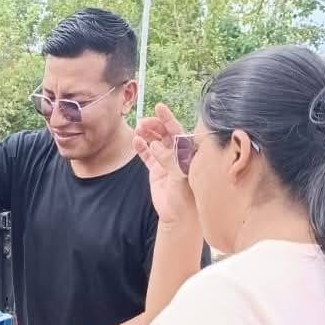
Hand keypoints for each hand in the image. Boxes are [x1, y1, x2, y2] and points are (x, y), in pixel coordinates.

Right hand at [133, 103, 196, 225]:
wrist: (178, 217)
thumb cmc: (186, 197)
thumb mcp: (180, 177)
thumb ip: (169, 160)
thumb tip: (156, 145)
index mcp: (189, 152)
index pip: (178, 131)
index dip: (169, 119)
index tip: (160, 107)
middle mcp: (178, 154)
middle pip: (165, 134)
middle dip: (154, 126)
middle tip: (143, 122)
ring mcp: (166, 162)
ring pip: (155, 142)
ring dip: (147, 134)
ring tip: (138, 130)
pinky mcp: (156, 171)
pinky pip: (147, 156)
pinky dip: (141, 148)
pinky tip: (135, 141)